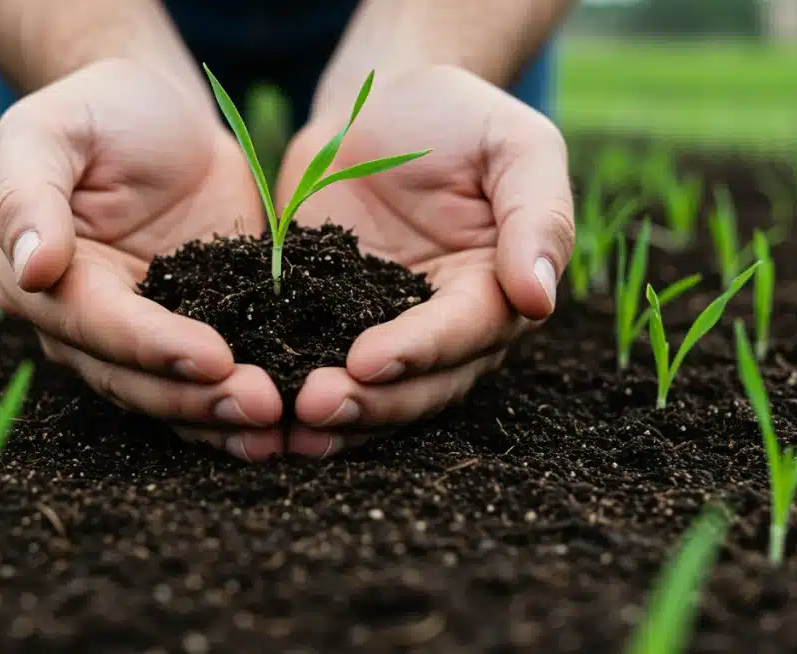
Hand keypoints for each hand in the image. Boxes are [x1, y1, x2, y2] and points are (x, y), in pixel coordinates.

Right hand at [0, 59, 284, 460]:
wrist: (158, 111)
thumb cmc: (98, 110)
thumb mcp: (50, 131)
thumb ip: (28, 194)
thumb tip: (29, 269)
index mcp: (44, 281)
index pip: (98, 325)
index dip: (154, 347)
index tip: (212, 359)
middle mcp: (87, 324)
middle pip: (137, 379)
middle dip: (198, 399)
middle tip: (264, 407)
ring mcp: (143, 335)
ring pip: (174, 395)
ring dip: (223, 418)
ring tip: (278, 431)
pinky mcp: (196, 329)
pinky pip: (213, 379)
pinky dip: (242, 404)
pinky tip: (287, 423)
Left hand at [275, 64, 575, 457]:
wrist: (378, 105)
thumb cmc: (458, 116)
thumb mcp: (515, 144)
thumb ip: (537, 215)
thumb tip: (539, 299)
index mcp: (495, 291)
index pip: (464, 334)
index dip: (419, 352)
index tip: (368, 361)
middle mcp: (445, 328)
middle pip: (417, 384)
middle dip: (369, 402)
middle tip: (314, 405)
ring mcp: (383, 331)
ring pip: (369, 393)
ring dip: (333, 415)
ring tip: (287, 423)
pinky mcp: (328, 323)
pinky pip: (313, 363)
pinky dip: (289, 389)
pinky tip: (257, 406)